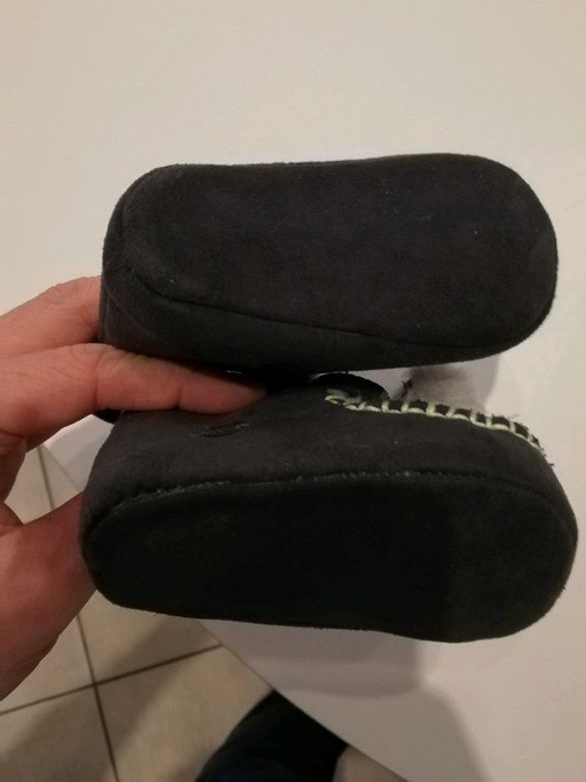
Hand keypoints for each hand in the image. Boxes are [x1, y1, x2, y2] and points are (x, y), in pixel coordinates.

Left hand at [0, 277, 263, 698]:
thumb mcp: (29, 588)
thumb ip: (105, 515)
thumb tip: (182, 455)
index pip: (80, 367)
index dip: (167, 376)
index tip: (239, 395)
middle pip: (62, 313)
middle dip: (150, 325)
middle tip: (226, 358)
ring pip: (55, 322)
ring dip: (129, 336)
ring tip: (200, 366)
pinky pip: (48, 354)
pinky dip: (103, 358)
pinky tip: (147, 385)